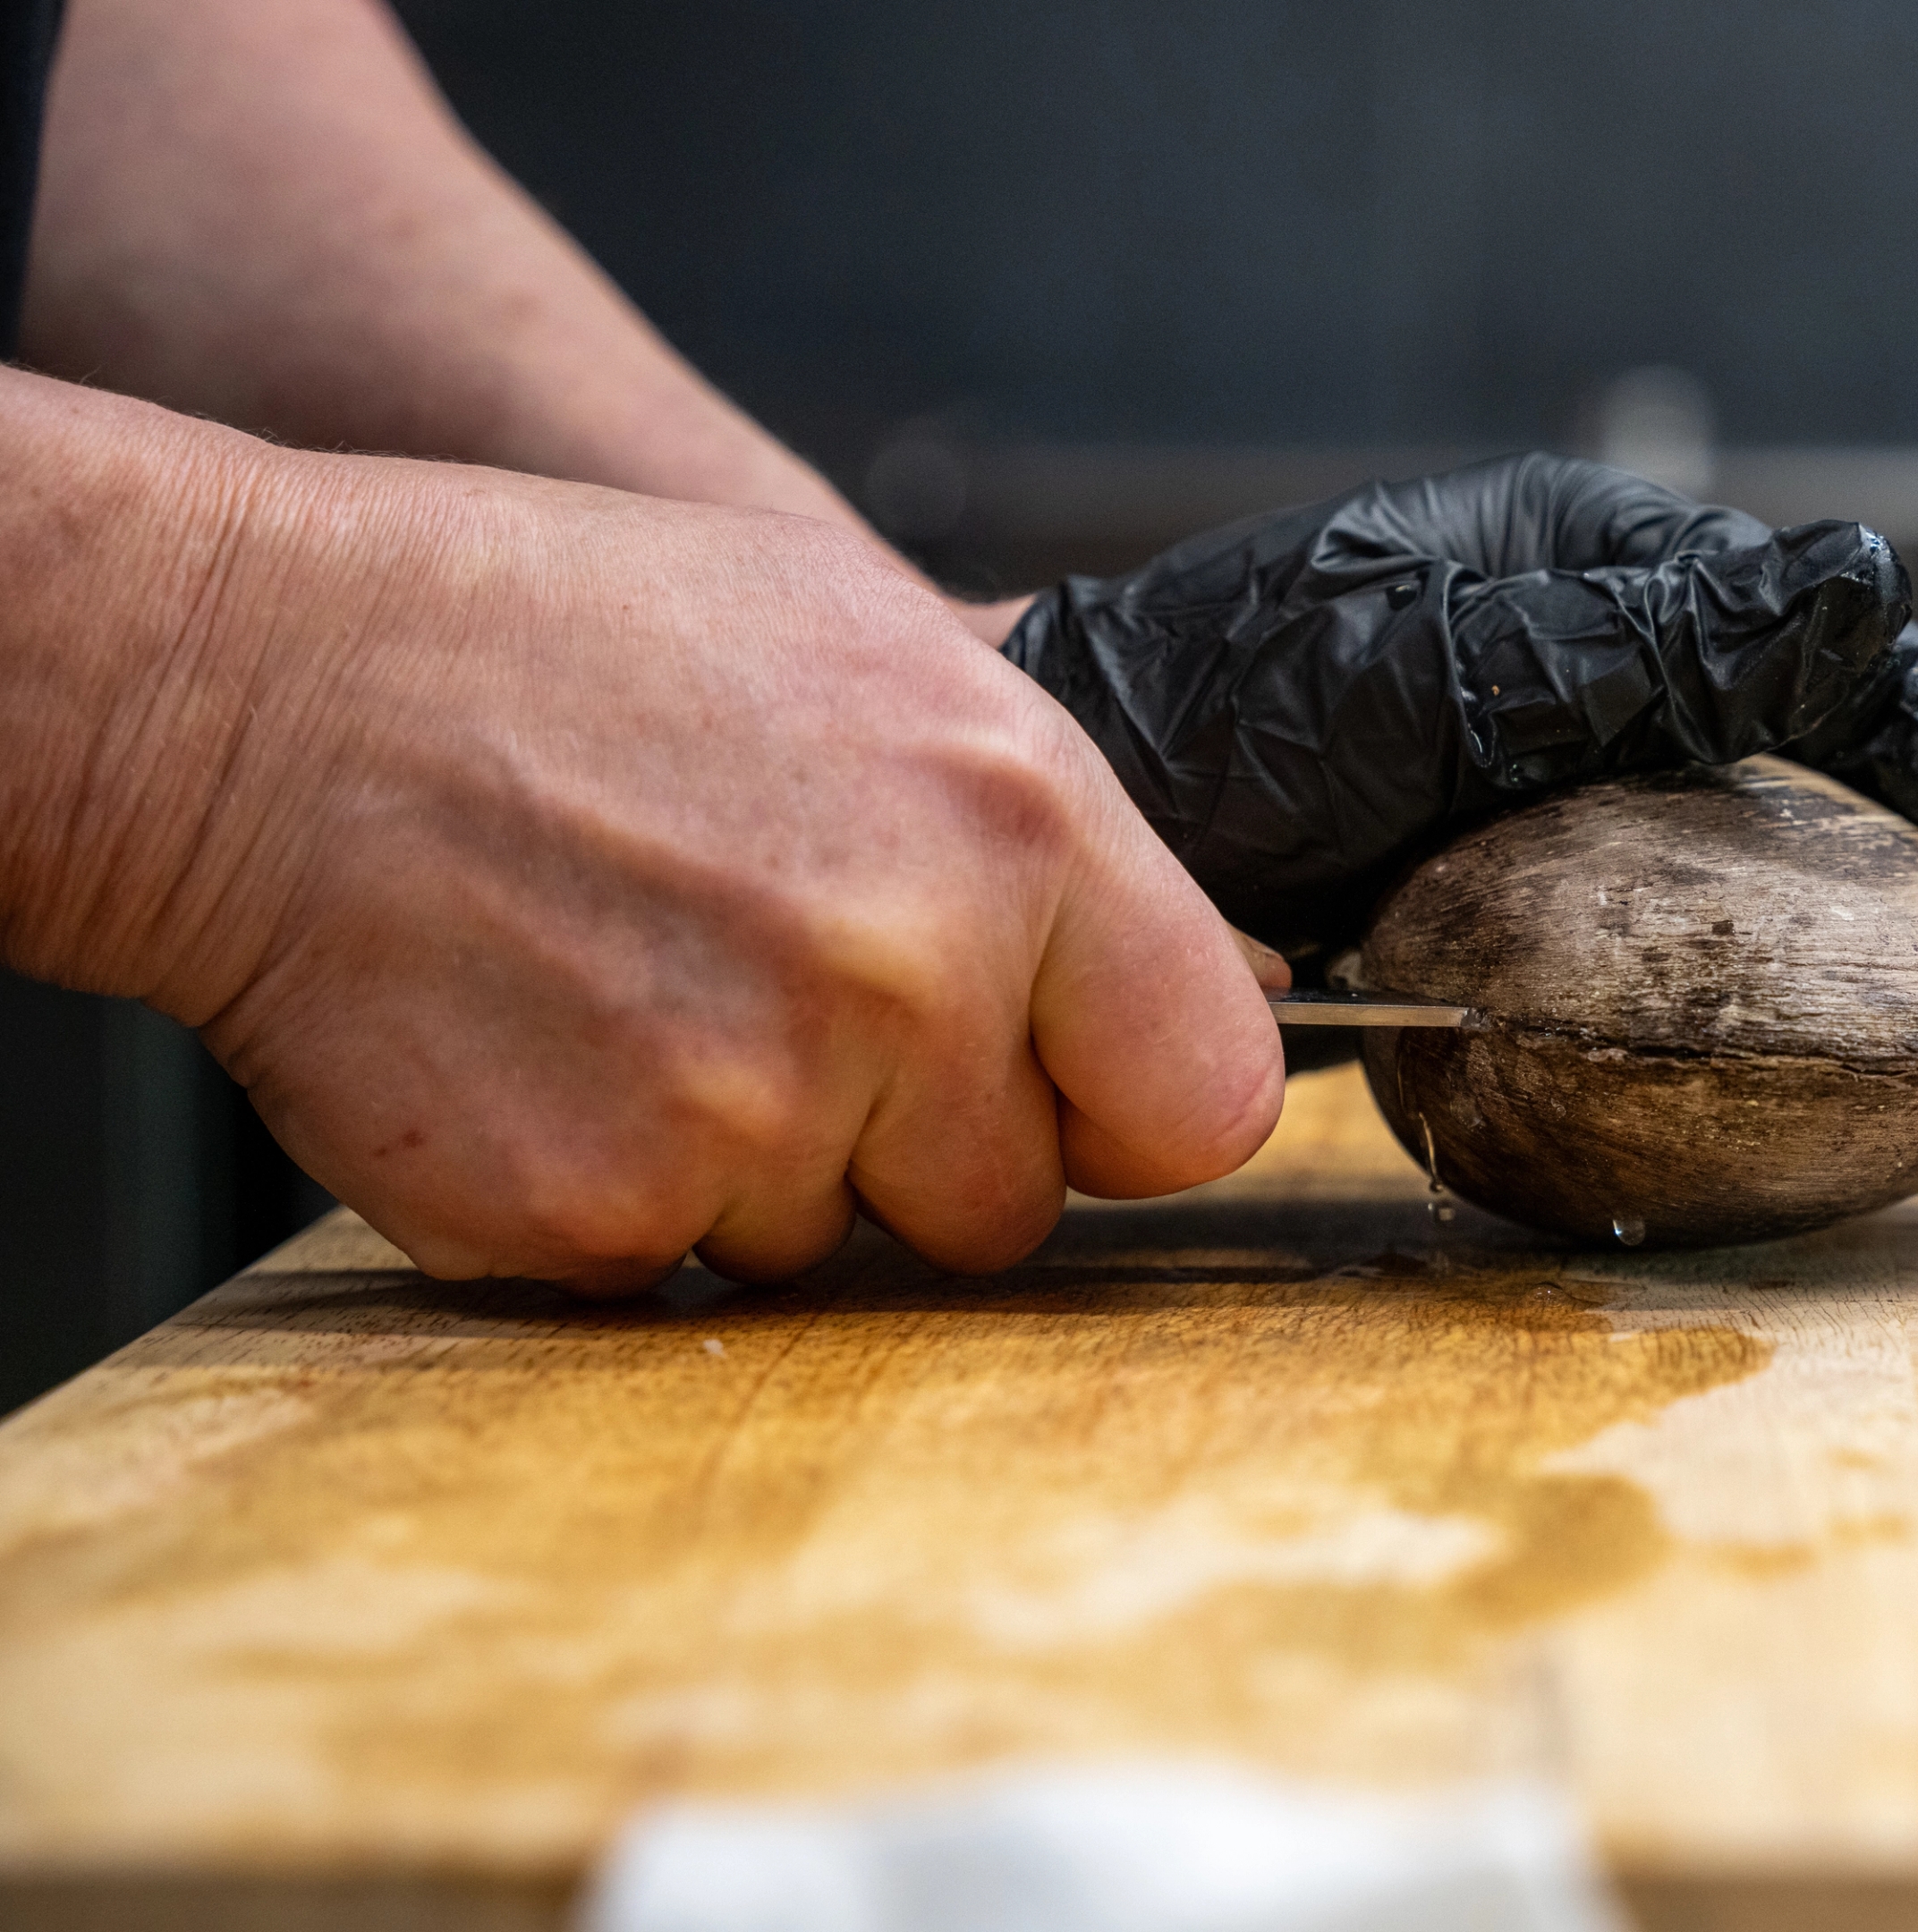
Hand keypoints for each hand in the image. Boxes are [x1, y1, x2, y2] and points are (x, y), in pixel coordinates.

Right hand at [12, 398, 1282, 1293]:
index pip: (1207, 1096)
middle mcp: (911, 981)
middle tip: (788, 1001)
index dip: (1131, 1105)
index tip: (1073, 1090)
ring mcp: (754, 1111)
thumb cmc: (572, 643)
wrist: (264, 694)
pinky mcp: (602, 1215)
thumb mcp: (869, 646)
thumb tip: (1235, 964)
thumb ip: (1060, 832)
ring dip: (765, 1165)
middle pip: (1013, 1205)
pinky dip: (623, 1196)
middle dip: (923, 1142)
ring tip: (647, 988)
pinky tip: (555, 1047)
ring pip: (841, 1250)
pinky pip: (682, 1274)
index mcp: (1020, 826)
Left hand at [1002, 453, 1917, 1070]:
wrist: (1080, 828)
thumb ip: (1631, 650)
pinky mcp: (1596, 870)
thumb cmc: (1209, 731)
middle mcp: (1658, 662)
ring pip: (1865, 837)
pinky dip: (1877, 972)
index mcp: (1635, 585)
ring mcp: (1634, 771)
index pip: (1893, 694)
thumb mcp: (1414, 674)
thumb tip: (1859, 597)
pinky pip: (1772, 917)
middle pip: (1915, 757)